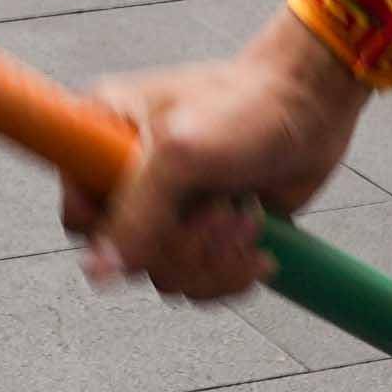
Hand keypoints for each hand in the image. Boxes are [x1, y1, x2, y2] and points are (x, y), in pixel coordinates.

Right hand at [72, 23, 363, 303]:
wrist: (312, 108)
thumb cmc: (247, 108)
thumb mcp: (181, 156)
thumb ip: (136, 214)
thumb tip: (99, 270)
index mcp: (104, 138)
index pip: (79, 215)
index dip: (115, 231)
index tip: (163, 215)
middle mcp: (130, 177)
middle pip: (128, 257)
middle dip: (185, 244)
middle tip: (223, 210)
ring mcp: (170, 208)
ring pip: (165, 275)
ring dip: (215, 258)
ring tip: (247, 219)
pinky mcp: (206, 233)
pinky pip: (198, 283)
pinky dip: (230, 273)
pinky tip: (257, 244)